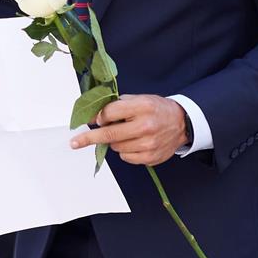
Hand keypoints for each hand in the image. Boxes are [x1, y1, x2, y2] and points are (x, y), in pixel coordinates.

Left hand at [69, 95, 189, 165]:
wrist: (182, 123)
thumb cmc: (157, 109)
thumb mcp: (139, 99)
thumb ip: (117, 105)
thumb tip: (93, 116)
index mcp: (142, 107)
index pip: (110, 113)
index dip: (98, 117)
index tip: (90, 120)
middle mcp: (146, 126)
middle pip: (109, 134)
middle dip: (89, 138)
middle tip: (75, 142)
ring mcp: (149, 144)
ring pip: (115, 147)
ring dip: (114, 141)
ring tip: (125, 133)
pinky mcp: (151, 157)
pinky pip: (125, 157)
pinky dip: (124, 151)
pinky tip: (133, 143)